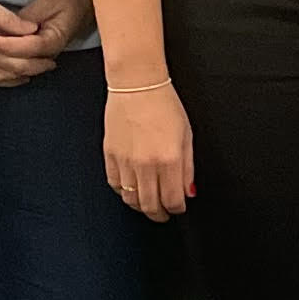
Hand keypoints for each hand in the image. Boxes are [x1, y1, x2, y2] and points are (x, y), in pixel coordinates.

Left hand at [0, 0, 93, 85]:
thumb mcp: (47, 2)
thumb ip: (26, 18)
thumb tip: (6, 29)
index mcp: (53, 41)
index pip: (27, 48)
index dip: (5, 45)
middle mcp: (46, 54)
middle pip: (17, 68)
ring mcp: (39, 56)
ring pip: (11, 72)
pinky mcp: (31, 53)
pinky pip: (10, 65)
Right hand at [104, 81, 194, 220]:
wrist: (137, 85)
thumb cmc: (164, 105)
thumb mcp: (186, 135)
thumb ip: (188, 168)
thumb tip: (188, 192)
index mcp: (169, 159)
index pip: (172, 200)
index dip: (177, 209)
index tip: (178, 208)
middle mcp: (146, 164)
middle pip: (150, 205)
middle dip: (159, 214)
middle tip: (164, 213)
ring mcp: (125, 161)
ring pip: (131, 200)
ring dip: (141, 206)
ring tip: (149, 203)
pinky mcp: (110, 156)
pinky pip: (115, 185)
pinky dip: (124, 193)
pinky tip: (132, 189)